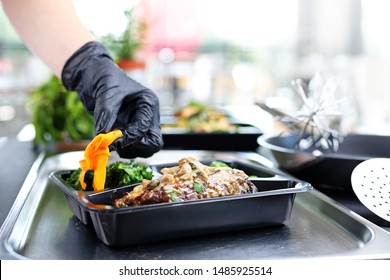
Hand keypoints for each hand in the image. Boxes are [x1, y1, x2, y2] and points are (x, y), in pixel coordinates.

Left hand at [61, 41, 162, 157]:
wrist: (91, 74)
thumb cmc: (103, 76)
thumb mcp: (107, 92)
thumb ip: (107, 114)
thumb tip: (103, 135)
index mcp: (148, 103)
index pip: (145, 128)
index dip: (130, 137)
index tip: (112, 141)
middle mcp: (147, 116)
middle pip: (152, 143)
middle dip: (135, 147)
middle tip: (115, 144)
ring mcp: (137, 124)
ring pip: (141, 148)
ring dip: (125, 149)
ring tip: (107, 141)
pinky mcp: (126, 131)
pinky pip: (128, 147)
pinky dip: (118, 148)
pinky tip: (105, 140)